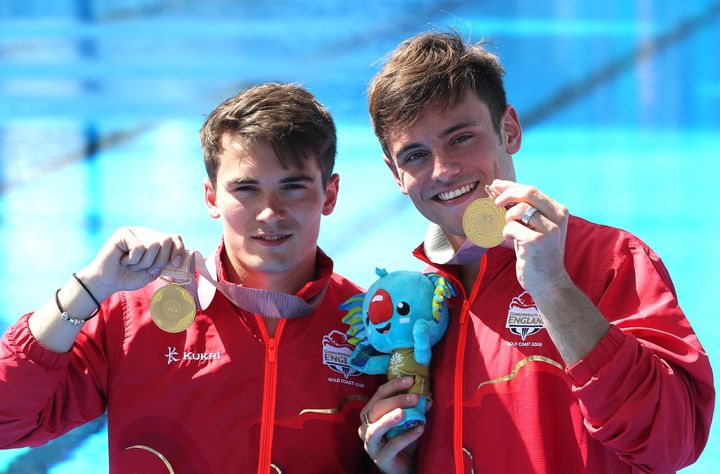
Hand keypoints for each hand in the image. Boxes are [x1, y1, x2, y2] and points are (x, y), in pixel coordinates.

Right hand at [79, 226, 187, 299]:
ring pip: (154, 246)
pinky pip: (139, 247)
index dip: (178, 250)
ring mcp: (136, 231)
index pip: (175, 238)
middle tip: (146, 268)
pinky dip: (133, 259)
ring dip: (144, 263)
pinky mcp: (124, 232)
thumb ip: (167, 263)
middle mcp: (147, 233)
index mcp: (156, 241)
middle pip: (166, 242)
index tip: (176, 264)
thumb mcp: (153, 272)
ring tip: (131, 264)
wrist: (108, 282)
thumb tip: (184, 256)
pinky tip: (123, 260)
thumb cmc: (130, 277)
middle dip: (159, 261)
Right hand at [359, 376, 425, 473]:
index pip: (379, 395)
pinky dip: (406, 436)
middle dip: (395, 400)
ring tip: (404, 412)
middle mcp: (366, 428)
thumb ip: (415, 410)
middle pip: (376, 409)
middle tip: (415, 397)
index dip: (393, 385)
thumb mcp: (409, 422)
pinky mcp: (380, 458)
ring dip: (390, 418)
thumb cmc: (402, 441)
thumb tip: (427, 398)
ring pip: (375, 428)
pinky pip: (392, 445)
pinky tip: (420, 429)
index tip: (410, 379)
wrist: (403, 467)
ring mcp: (371, 444)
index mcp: (370, 415)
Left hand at [489, 180, 571, 295]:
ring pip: (519, 209)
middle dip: (507, 194)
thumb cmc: (538, 254)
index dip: (511, 186)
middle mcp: (557, 217)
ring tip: (511, 231)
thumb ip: (525, 209)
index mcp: (558, 211)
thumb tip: (500, 189)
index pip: (532, 190)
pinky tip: (511, 241)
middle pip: (528, 193)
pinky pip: (511, 227)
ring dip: (507, 219)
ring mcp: (549, 229)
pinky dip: (506, 233)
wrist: (549, 282)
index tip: (496, 185)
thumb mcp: (536, 227)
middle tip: (495, 202)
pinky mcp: (537, 241)